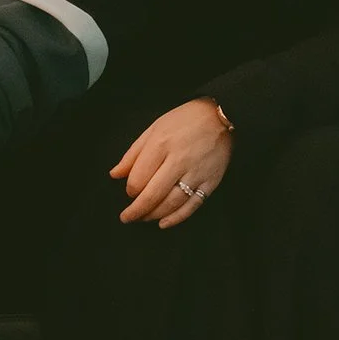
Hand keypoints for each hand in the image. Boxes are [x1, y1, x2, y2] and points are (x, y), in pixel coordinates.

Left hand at [112, 99, 235, 228]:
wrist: (222, 116)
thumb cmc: (186, 120)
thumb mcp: (155, 128)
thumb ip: (133, 153)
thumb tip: (115, 174)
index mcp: (161, 144)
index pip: (138, 178)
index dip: (130, 190)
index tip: (130, 191)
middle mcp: (178, 160)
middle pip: (152, 195)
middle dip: (136, 211)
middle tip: (127, 217)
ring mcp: (196, 173)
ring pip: (171, 203)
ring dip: (153, 215)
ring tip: (144, 218)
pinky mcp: (211, 181)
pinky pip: (192, 205)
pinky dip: (176, 218)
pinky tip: (164, 223)